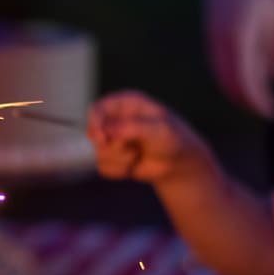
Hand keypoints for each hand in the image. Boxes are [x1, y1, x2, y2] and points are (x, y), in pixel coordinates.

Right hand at [87, 91, 213, 183]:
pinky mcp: (110, 157)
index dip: (95, 123)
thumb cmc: (172, 138)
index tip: (102, 138)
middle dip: (113, 146)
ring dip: (120, 159)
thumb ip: (132, 127)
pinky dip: (120, 170)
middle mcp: (114, 119)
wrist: (179, 162)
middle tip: (133, 150)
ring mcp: (110, 138)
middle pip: (94, 133)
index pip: (97, 109)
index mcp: (124, 104)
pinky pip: (103, 167)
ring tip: (137, 155)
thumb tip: (106, 131)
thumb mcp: (158, 128)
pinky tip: (134, 165)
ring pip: (99, 153)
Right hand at [204, 0, 273, 117]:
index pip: (248, 82)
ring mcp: (211, 35)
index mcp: (240, 36)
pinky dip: (230, 76)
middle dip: (248, 102)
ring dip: (237, 91)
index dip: (261, 102)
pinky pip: (217, 62)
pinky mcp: (210, 31)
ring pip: (220, 75)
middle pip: (229, 84)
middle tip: (268, 111)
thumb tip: (272, 77)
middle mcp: (220, 40)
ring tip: (257, 100)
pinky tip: (245, 78)